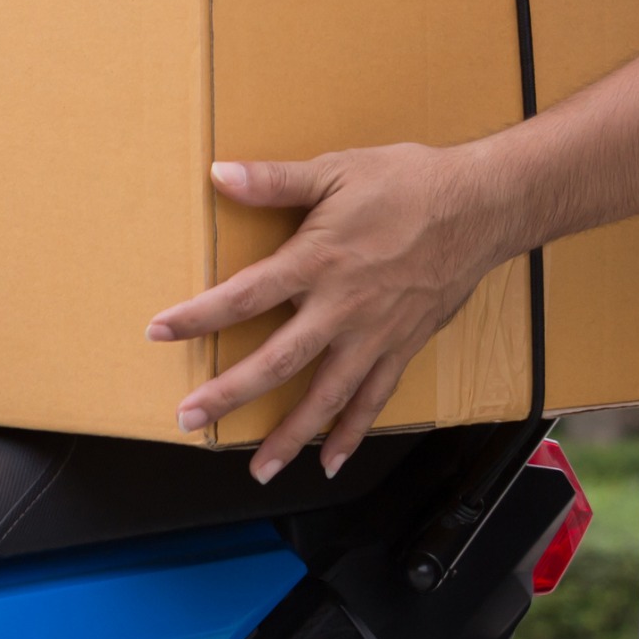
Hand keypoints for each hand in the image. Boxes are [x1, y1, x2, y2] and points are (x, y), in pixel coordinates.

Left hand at [146, 142, 517, 484]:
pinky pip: (373, 399)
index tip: (159, 331)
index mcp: (318, 261)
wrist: (480, 205)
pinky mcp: (403, 346)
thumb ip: (276, 180)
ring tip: (257, 469)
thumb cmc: (408, 182)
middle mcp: (342, 307)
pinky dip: (352, 432)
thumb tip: (221, 173)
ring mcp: (374, 335)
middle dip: (229, 393)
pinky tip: (331, 459)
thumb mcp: (337, 169)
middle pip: (276, 361)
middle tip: (189, 418)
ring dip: (289, 435)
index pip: (245, 295)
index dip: (198, 316)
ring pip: (325, 396)